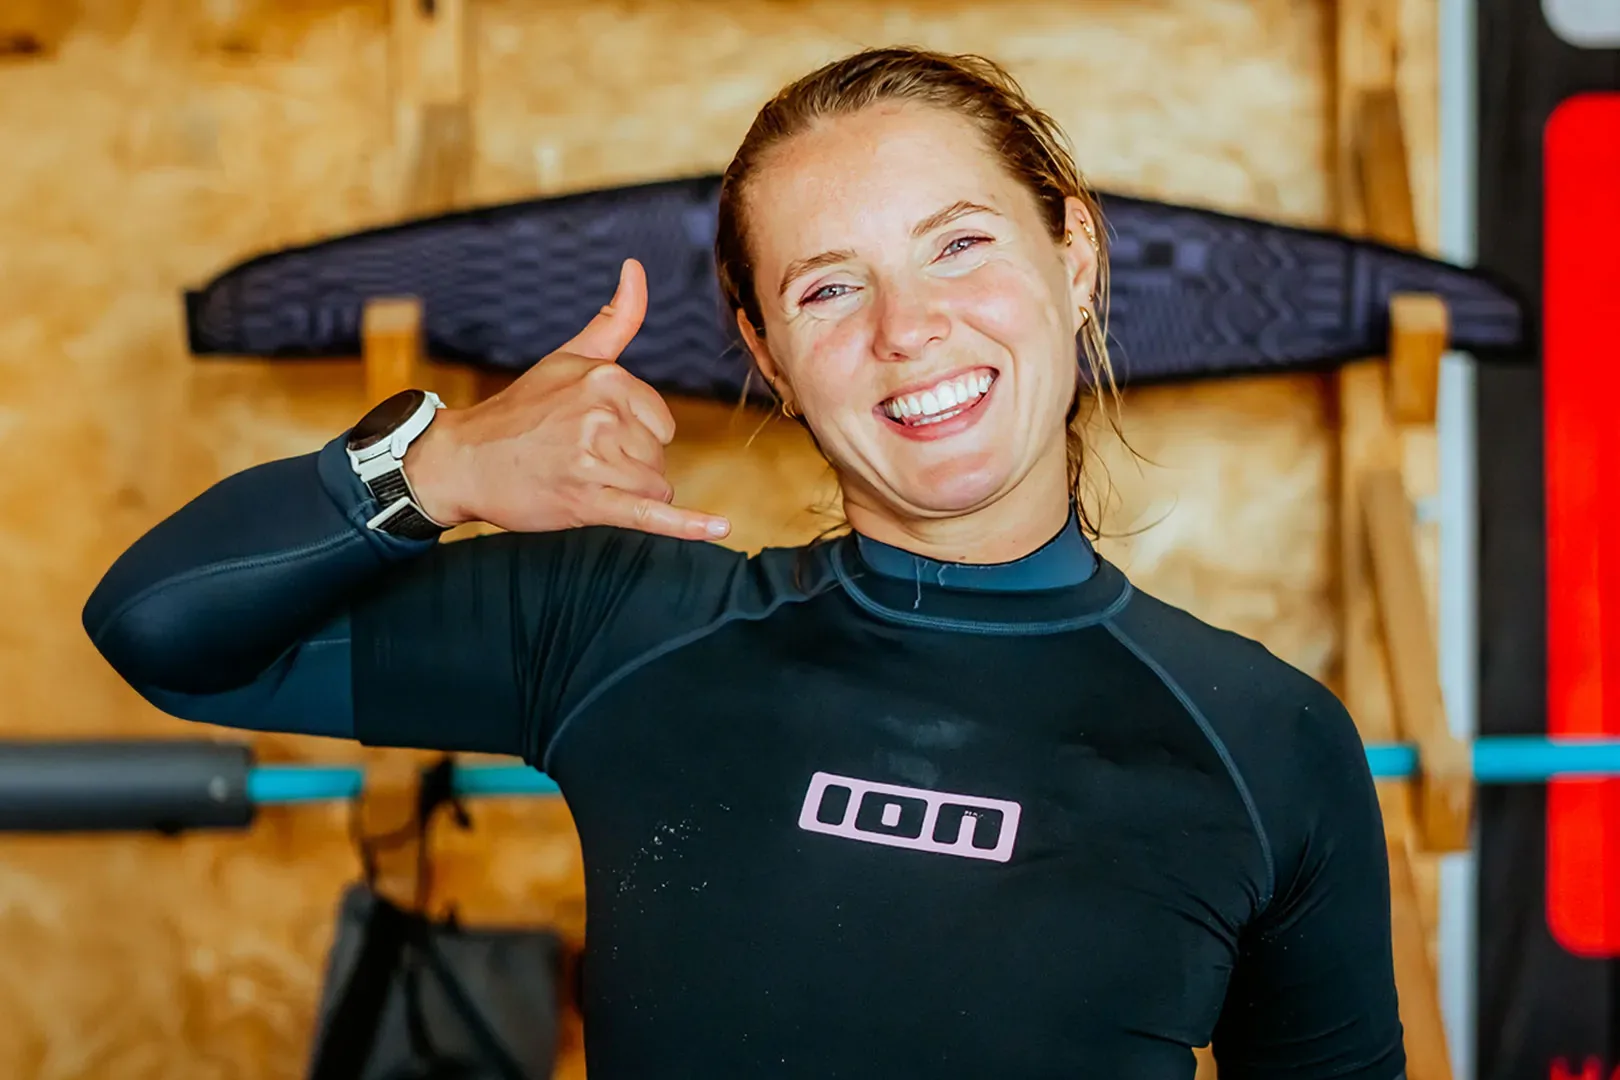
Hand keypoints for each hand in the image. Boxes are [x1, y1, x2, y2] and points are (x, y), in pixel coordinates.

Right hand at [404, 259, 731, 540]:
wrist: (462, 461)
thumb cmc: (520, 411)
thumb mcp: (567, 358)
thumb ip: (613, 321)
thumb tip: (636, 268)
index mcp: (606, 378)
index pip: (663, 423)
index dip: (634, 436)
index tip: (590, 435)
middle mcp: (603, 414)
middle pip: (659, 456)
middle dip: (628, 466)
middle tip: (576, 460)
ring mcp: (595, 460)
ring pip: (655, 487)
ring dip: (624, 494)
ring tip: (578, 481)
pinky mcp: (588, 502)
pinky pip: (651, 515)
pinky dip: (688, 525)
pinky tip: (720, 530)